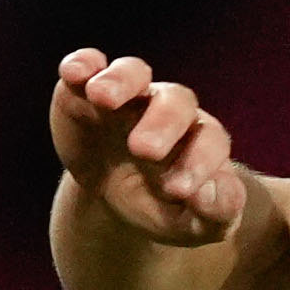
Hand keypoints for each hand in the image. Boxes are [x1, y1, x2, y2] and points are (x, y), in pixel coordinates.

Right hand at [49, 49, 246, 247]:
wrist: (111, 197)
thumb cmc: (160, 205)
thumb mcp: (190, 225)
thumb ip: (215, 214)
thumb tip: (208, 197)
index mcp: (201, 140)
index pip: (209, 141)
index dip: (198, 162)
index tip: (178, 190)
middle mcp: (169, 109)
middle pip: (175, 102)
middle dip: (162, 123)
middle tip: (143, 150)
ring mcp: (128, 96)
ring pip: (133, 74)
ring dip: (120, 81)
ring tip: (102, 97)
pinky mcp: (86, 93)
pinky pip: (88, 67)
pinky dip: (82, 64)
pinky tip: (74, 73)